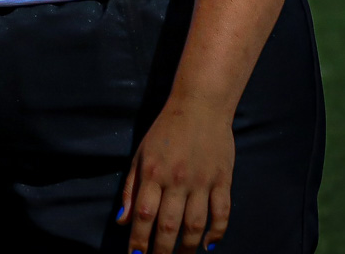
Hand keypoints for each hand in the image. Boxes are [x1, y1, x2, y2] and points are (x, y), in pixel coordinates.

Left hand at [119, 101, 233, 253]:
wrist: (200, 104)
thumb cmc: (166, 130)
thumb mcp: (141, 155)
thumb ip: (131, 188)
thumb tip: (122, 220)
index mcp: (153, 172)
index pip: (144, 214)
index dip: (139, 240)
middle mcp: (177, 179)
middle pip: (168, 225)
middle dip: (161, 251)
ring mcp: (202, 180)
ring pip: (195, 225)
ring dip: (188, 248)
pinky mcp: (223, 179)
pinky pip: (221, 212)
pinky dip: (217, 232)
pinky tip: (209, 245)